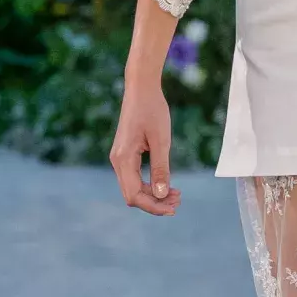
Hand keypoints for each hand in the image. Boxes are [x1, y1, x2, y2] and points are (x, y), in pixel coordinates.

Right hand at [110, 79, 181, 216]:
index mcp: (123, 159)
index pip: (134, 195)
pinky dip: (150, 185)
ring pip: (134, 188)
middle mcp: (117, 161)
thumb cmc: (152, 109)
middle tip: (179, 201)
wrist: (141, 88)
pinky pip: (135, 177)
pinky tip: (167, 185)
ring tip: (177, 194)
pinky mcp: (126, 154)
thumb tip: (162, 195)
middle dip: (155, 202)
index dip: (153, 206)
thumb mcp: (161, 140)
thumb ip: (160, 169)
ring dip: (154, 195)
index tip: (173, 208)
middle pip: (132, 195)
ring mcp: (120, 158)